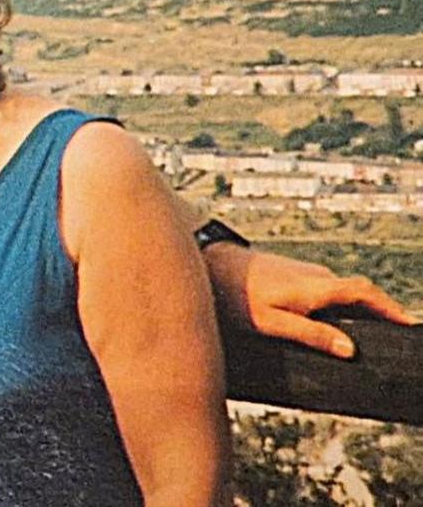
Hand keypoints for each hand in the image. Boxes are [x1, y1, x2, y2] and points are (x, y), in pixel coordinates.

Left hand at [203, 244, 417, 358]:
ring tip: (369, 333)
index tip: (408, 323)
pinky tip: (331, 323)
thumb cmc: (235, 296)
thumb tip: (349, 349)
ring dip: (355, 310)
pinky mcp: (295, 274)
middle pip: (358, 294)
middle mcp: (316, 275)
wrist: (209, 262)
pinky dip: (337, 306)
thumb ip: (310, 334)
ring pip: (340, 293)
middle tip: (393, 334)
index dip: (390, 308)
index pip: (365, 293)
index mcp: (316, 287)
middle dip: (378, 313)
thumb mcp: (271, 323)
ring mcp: (306, 272)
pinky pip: (325, 291)